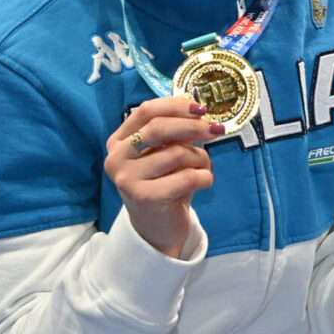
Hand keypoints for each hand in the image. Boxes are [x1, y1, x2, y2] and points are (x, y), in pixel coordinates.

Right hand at [103, 96, 223, 257]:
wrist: (158, 228)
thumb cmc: (165, 184)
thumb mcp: (167, 154)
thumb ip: (176, 133)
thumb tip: (199, 111)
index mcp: (119, 141)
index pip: (146, 111)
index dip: (176, 105)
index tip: (202, 108)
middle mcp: (116, 158)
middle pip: (159, 128)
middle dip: (194, 126)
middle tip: (217, 129)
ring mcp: (126, 179)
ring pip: (177, 153)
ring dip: (201, 158)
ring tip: (204, 168)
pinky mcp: (144, 198)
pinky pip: (187, 177)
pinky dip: (205, 177)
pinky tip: (205, 182)